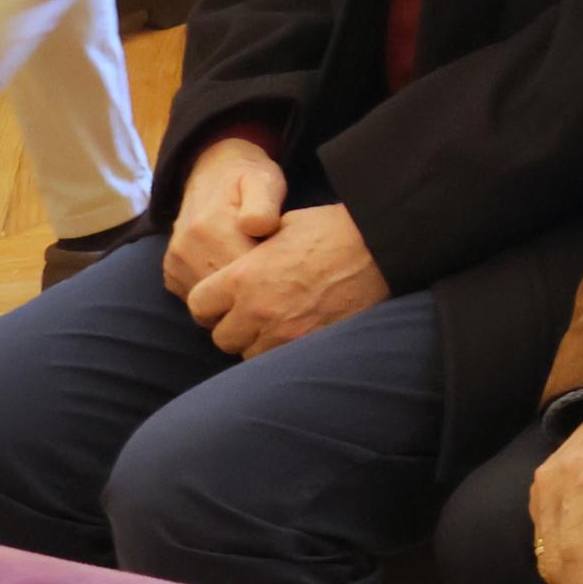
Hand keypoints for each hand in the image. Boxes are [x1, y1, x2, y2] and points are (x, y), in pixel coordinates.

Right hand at [164, 137, 285, 298]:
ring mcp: (174, 265)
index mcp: (209, 228)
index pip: (242, 275)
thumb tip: (258, 226)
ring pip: (210, 301)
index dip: (269, 277)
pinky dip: (219, 295)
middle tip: (277, 273)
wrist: (212, 172)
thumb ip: (263, 204)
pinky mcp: (171, 275)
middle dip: (253, 290)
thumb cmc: (248, 178)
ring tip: (258, 274)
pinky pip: (198, 300)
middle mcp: (185, 250)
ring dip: (235, 295)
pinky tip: (237, 276)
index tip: (287, 267)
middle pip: (225, 293)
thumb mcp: (264, 180)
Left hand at [182, 201, 387, 354]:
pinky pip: (279, 359)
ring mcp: (283, 332)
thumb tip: (245, 252)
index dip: (211, 303)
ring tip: (280, 322)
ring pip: (249, 353)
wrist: (383, 249)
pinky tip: (299, 330)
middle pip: (222, 336)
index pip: (199, 305)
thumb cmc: (336, 230)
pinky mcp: (308, 345)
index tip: (225, 300)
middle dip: (235, 326)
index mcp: (243, 276)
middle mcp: (256, 308)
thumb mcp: (286, 224)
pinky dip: (283, 350)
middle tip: (256, 313)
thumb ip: (255, 247)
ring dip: (259, 341)